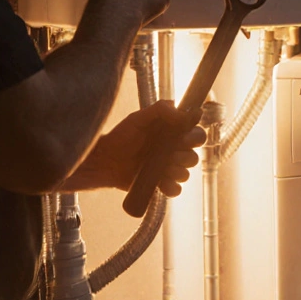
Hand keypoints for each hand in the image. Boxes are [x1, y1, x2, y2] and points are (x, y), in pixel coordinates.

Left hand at [64, 100, 205, 195]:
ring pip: (185, 174)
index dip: (195, 138)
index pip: (196, 135)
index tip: (183, 138)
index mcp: (173, 134)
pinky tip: (161, 183)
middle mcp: (173, 151)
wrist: (103, 160)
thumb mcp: (138, 118)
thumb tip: (181, 110)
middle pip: (193, 157)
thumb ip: (160, 109)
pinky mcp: (160, 184)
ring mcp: (167, 169)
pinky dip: (171, 188)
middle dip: (185, 157)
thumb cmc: (121, 136)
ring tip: (162, 169)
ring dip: (177, 172)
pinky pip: (175, 190)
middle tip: (170, 155)